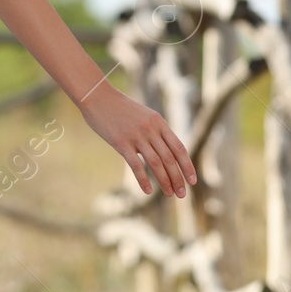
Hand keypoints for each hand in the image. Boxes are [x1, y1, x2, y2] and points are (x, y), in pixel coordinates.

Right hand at [79, 84, 197, 197]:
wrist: (97, 96)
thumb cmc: (120, 108)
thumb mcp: (144, 115)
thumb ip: (155, 130)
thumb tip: (166, 151)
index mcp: (159, 122)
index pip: (179, 147)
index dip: (187, 165)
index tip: (192, 181)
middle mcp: (151, 129)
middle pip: (169, 158)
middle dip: (178, 178)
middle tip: (181, 194)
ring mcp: (136, 136)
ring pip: (156, 163)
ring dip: (165, 181)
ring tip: (169, 194)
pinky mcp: (121, 142)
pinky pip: (136, 165)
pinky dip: (143, 180)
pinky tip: (148, 191)